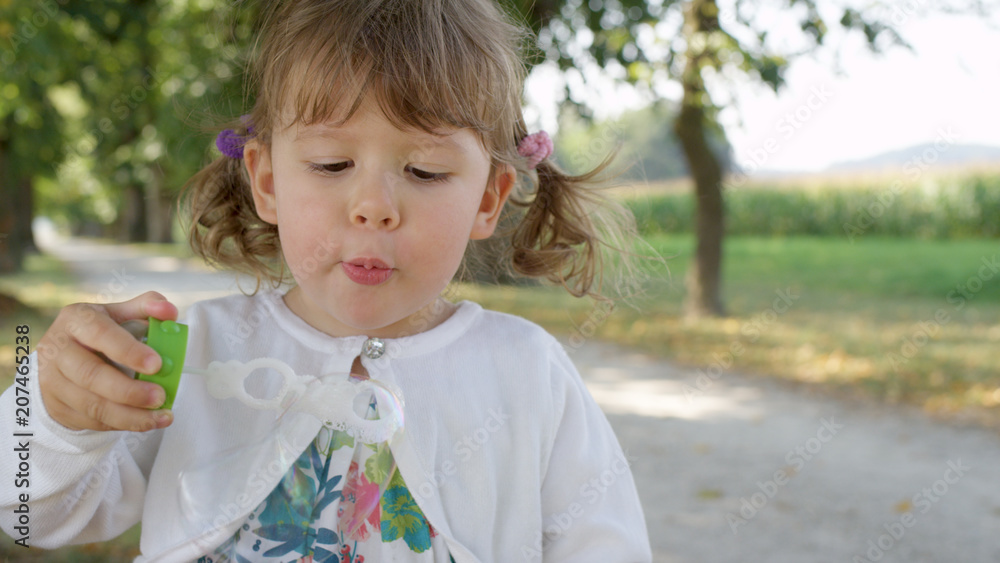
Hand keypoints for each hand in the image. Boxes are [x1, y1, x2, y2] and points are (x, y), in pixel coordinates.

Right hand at [37, 292, 178, 431]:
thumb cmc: (100, 331)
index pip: (101, 333)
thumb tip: (170, 312)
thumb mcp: (119, 313)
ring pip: (92, 405)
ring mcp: (53, 381)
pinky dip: (121, 424)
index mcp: (76, 320)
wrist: (61, 356)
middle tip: (160, 397)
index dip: (128, 350)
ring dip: (130, 415)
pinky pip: (91, 420)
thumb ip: (147, 307)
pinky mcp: (57, 406)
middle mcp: (58, 349)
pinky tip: (144, 422)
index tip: (157, 364)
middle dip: (130, 391)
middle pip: (91, 376)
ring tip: (160, 417)